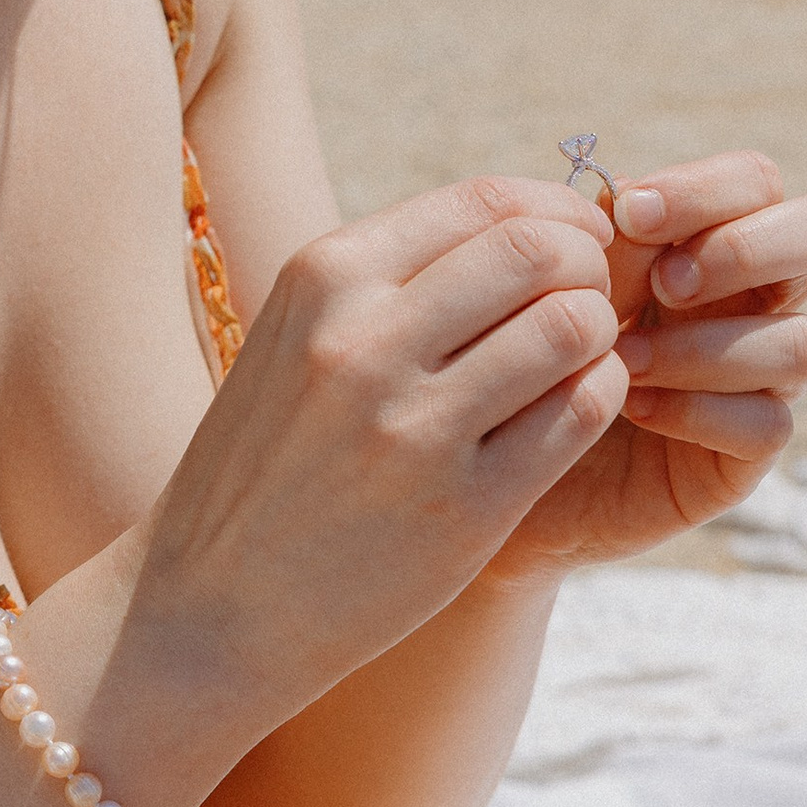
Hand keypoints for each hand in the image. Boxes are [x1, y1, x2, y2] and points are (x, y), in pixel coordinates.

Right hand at [141, 176, 625, 734]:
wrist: (208, 605)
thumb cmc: (268, 464)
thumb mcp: (296, 339)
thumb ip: (391, 280)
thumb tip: (523, 223)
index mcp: (322, 280)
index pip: (483, 201)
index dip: (556, 211)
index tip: (575, 241)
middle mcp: (363, 341)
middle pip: (537, 252)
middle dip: (588, 266)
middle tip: (591, 298)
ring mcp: (413, 428)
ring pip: (571, 327)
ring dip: (598, 334)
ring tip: (579, 359)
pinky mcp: (463, 510)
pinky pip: (578, 415)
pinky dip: (598, 397)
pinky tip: (573, 409)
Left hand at [486, 150, 806, 575]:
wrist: (508, 451)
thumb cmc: (539, 347)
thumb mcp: (564, 284)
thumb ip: (602, 240)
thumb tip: (625, 197)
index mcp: (713, 238)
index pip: (756, 181)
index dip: (706, 188)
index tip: (630, 215)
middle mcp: (757, 299)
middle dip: (747, 249)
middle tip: (666, 284)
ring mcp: (765, 377)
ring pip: (803, 342)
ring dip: (705, 346)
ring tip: (624, 358)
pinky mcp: (750, 451)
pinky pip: (768, 423)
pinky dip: (697, 409)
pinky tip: (634, 407)